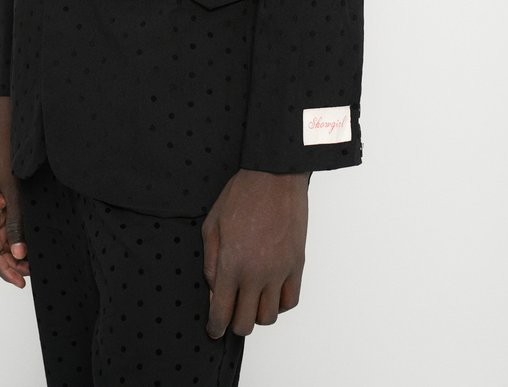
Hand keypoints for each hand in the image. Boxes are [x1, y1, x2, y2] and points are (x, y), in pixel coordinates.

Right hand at [0, 96, 29, 287]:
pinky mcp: (1, 201)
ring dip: (15, 252)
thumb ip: (16, 222)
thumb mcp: (15, 192)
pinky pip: (7, 226)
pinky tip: (30, 241)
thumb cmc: (7, 159)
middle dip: (12, 264)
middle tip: (33, 273)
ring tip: (35, 260)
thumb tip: (18, 253)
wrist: (5, 133)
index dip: (4, 270)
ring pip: (2, 239)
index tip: (20, 283)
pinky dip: (17, 237)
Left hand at [202, 168, 308, 337]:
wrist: (274, 176)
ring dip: (257, 314)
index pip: (222, 312)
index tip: (214, 330)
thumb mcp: (212, 225)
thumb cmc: (241, 195)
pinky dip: (279, 304)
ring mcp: (279, 271)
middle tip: (230, 314)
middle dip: (235, 324)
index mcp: (232, 264)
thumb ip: (211, 263)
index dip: (216, 327)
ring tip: (250, 300)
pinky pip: (290, 300)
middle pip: (247, 323)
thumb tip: (215, 291)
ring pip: (270, 316)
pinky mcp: (297, 265)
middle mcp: (256, 274)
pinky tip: (270, 292)